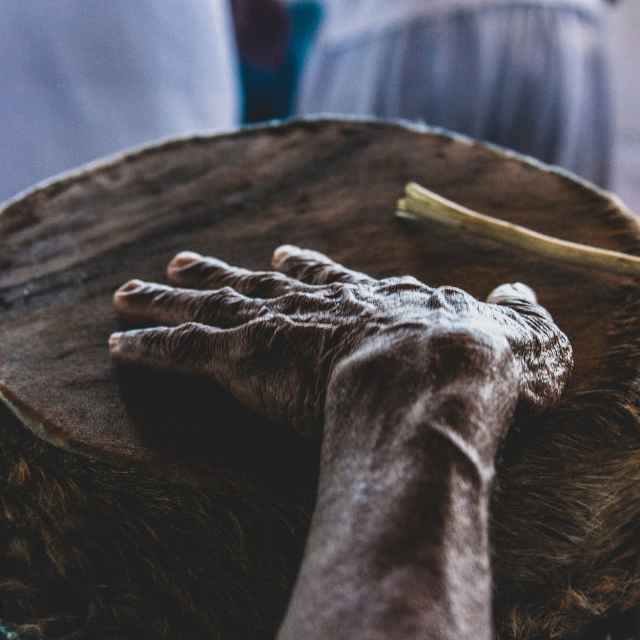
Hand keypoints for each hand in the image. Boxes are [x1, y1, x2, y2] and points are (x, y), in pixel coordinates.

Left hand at [109, 245, 572, 440]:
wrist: (442, 378)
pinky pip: (182, 353)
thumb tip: (520, 293)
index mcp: (379, 301)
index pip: (332, 281)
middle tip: (183, 262)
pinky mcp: (244, 360)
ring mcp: (279, 328)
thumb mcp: (524, 337)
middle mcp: (320, 305)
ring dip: (165, 300)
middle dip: (219, 276)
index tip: (282, 261)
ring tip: (126, 292)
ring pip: (208, 308)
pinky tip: (115, 344)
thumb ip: (517, 315)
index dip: (305, 272)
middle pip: (257, 286)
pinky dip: (148, 346)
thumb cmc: (486, 366)